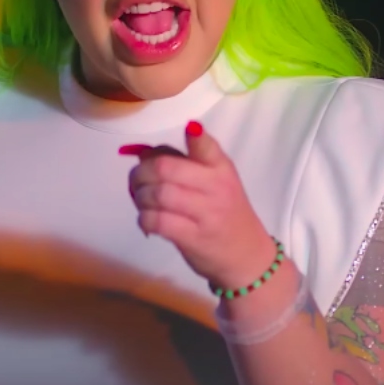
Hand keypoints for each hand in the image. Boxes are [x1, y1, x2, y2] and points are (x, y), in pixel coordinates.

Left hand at [120, 121, 276, 289]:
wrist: (246, 255)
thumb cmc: (223, 213)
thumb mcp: (214, 182)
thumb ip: (182, 163)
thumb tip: (140, 152)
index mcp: (221, 168)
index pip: (207, 146)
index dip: (196, 135)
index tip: (189, 128)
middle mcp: (216, 187)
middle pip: (166, 168)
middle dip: (141, 172)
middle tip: (137, 180)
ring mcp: (206, 214)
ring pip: (158, 194)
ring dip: (140, 197)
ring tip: (142, 201)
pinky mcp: (194, 238)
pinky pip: (158, 221)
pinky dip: (144, 218)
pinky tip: (147, 219)